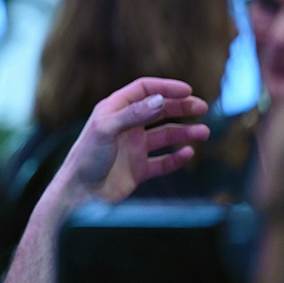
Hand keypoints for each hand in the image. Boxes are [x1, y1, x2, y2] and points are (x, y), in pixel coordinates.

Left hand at [57, 78, 209, 202]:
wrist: (80, 194)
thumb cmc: (86, 158)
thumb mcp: (106, 130)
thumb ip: (133, 115)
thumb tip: (160, 100)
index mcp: (114, 110)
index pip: (144, 90)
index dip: (166, 88)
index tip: (188, 90)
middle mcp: (125, 127)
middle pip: (158, 110)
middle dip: (181, 107)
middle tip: (202, 107)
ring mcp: (133, 148)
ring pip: (165, 136)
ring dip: (184, 133)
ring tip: (203, 133)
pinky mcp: (138, 169)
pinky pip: (163, 162)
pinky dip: (177, 158)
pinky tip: (188, 153)